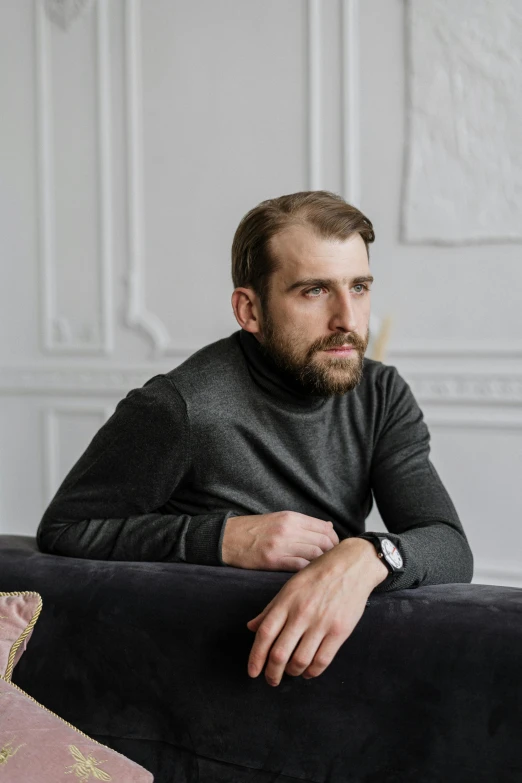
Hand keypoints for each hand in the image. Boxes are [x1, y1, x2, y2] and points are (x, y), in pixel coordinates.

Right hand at [221, 511, 338, 570]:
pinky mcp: (272, 560)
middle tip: (332, 563)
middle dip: (332, 553)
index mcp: (290, 517)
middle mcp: (287, 529)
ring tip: (322, 570)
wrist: (227, 538)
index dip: (335, 540)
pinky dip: (308, 570)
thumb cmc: (255, 529)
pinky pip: (299, 566)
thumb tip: (328, 526)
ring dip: (321, 563)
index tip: (336, 549)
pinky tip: (308, 575)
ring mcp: (280, 545)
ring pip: (314, 554)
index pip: (324, 527)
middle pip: (323, 541)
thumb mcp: (279, 518)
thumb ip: (303, 523)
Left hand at [246, 538, 387, 684]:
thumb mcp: (290, 586)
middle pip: (279, 653)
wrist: (352, 565)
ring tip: (290, 673)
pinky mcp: (339, 631)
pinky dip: (312, 672)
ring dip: (292, 673)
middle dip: (272, 672)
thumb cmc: (318, 574)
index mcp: (286, 602)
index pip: (264, 635)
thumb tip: (251, 627)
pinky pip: (322, 660)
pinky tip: (308, 672)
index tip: (253, 672)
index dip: (256, 657)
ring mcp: (321, 623)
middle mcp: (301, 614)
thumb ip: (270, 609)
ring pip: (300, 660)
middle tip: (271, 680)